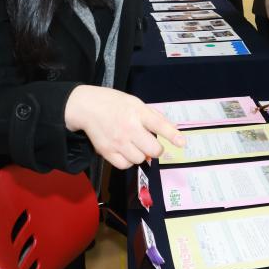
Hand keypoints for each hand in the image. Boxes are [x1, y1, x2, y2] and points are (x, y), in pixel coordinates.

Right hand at [64, 85, 184, 168]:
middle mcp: (129, 128)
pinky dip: (128, 161)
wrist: (87, 107)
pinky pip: (125, 165)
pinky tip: (125, 151)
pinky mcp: (106, 151)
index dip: (172, 135)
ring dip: (141, 155)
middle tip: (150, 144)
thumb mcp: (137, 103)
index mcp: (138, 112)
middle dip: (156, 149)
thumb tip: (172, 132)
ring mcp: (117, 141)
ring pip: (140, 159)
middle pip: (153, 149)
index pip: (159, 125)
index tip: (182, 143)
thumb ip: (155, 117)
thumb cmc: (115, 104)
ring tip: (134, 145)